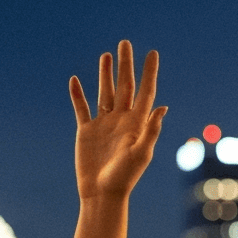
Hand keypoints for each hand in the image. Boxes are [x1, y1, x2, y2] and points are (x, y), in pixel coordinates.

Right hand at [69, 40, 167, 202]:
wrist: (102, 194)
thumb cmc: (125, 178)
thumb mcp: (141, 154)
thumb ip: (150, 130)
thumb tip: (162, 107)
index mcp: (137, 123)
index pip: (145, 92)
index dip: (149, 73)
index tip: (152, 53)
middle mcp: (121, 120)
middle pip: (125, 86)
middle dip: (125, 65)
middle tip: (125, 43)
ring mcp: (104, 125)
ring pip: (105, 93)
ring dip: (105, 74)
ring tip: (106, 55)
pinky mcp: (86, 132)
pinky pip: (82, 108)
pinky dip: (78, 95)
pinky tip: (75, 80)